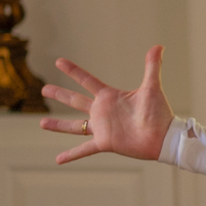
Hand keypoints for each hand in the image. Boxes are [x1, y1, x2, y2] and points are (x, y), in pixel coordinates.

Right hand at [38, 46, 172, 163]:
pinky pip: (84, 150)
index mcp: (110, 96)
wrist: (163, 137)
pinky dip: (71, 155)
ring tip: (41, 123)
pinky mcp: (105, 143)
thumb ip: (152, 66)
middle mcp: (102, 111)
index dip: (73, 71)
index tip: (59, 62)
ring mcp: (102, 128)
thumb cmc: (159, 113)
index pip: (87, 80)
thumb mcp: (152, 87)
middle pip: (75, 100)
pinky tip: (58, 160)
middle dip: (59, 94)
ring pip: (74, 126)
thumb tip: (159, 46)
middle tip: (43, 89)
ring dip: (58, 125)